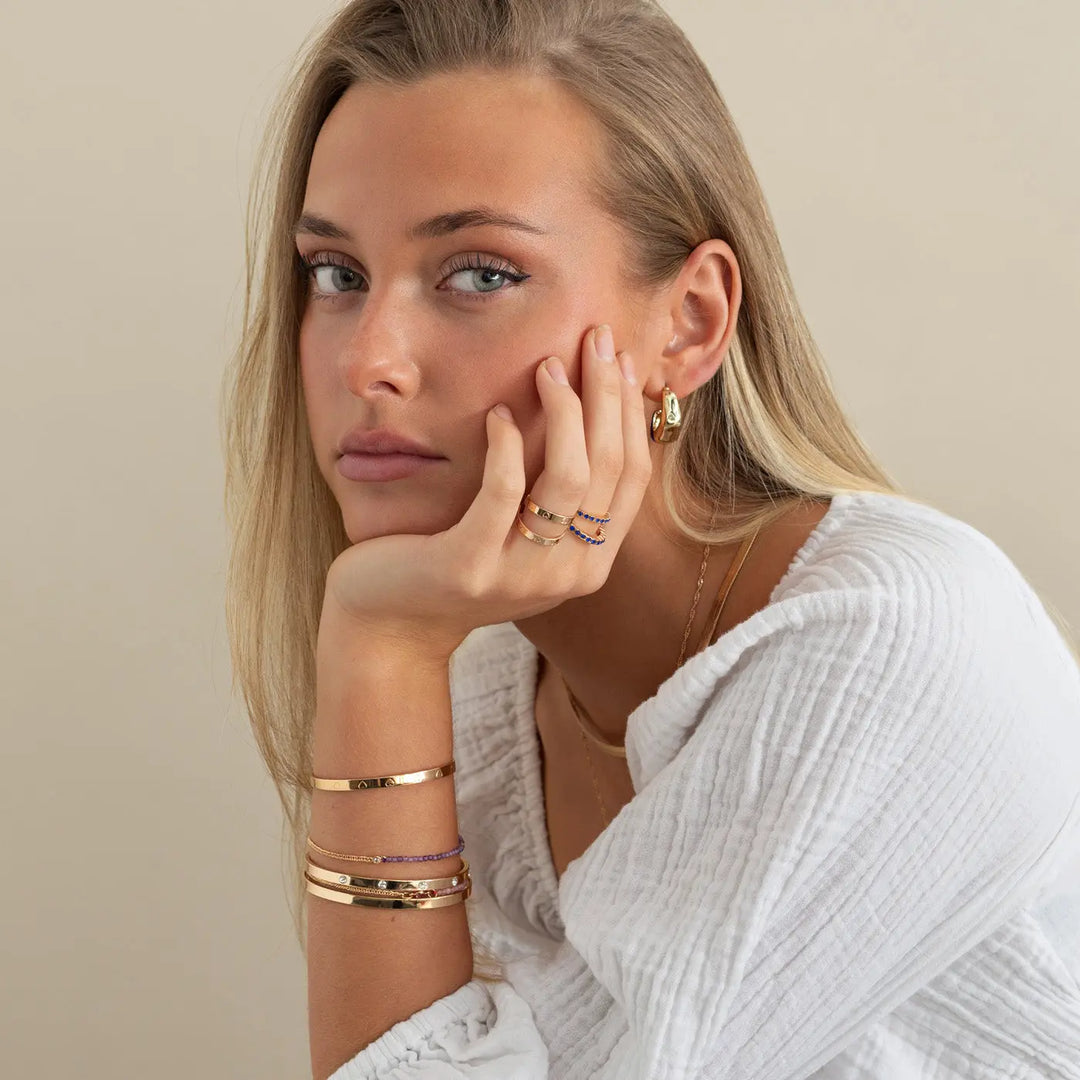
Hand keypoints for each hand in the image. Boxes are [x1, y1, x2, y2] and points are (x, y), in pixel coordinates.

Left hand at [322, 324, 652, 659]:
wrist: (393, 622)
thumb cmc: (460, 560)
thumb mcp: (525, 531)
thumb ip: (562, 491)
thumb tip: (598, 409)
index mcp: (593, 562)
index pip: (633, 476)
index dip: (632, 412)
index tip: (622, 357)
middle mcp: (571, 575)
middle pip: (610, 467)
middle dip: (607, 393)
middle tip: (595, 338)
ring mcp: (524, 575)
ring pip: (569, 477)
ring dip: (564, 410)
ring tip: (546, 365)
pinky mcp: (471, 566)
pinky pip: (504, 492)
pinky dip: (505, 446)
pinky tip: (497, 414)